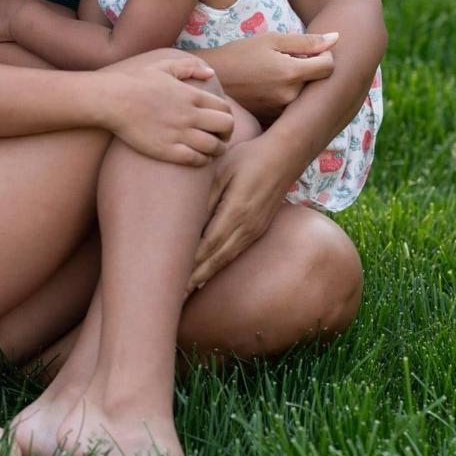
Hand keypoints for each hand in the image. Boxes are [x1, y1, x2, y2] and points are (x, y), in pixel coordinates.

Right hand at [103, 49, 234, 165]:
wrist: (113, 100)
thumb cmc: (136, 82)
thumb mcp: (163, 67)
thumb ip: (189, 67)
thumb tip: (211, 73)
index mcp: (191, 95)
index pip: (225, 108)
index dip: (228, 117)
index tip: (222, 123)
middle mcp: (190, 115)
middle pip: (226, 127)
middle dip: (227, 133)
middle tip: (221, 137)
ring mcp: (179, 133)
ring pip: (214, 146)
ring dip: (218, 150)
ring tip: (212, 151)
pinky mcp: (167, 149)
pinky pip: (195, 159)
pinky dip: (202, 160)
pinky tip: (199, 158)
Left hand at [186, 136, 291, 291]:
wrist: (285, 156)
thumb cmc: (248, 158)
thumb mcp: (221, 170)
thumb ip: (204, 195)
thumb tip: (186, 221)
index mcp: (236, 212)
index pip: (206, 246)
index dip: (188, 266)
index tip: (171, 280)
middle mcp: (246, 228)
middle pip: (215, 260)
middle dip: (193, 280)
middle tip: (173, 299)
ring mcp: (254, 230)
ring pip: (225, 259)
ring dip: (204, 277)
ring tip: (185, 293)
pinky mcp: (257, 229)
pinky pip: (234, 252)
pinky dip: (218, 266)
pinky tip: (206, 273)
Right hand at [208, 31, 338, 122]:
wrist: (212, 78)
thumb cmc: (240, 53)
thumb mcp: (271, 40)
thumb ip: (306, 41)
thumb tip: (336, 38)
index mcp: (291, 73)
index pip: (329, 66)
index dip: (324, 55)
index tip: (310, 51)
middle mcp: (290, 96)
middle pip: (318, 82)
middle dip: (310, 69)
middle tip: (289, 61)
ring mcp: (281, 110)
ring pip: (305, 94)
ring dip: (299, 83)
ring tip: (275, 74)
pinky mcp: (273, 118)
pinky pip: (292, 105)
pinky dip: (287, 95)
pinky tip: (269, 87)